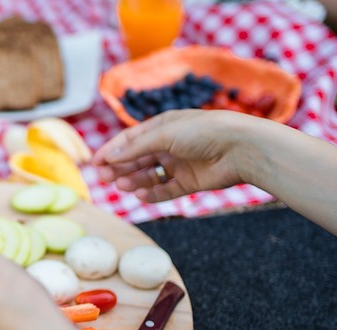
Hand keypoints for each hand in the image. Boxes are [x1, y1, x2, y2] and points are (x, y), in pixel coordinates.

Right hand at [94, 109, 265, 202]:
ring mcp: (179, 164)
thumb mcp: (165, 134)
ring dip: (133, 180)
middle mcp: (170, 144)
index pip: (131, 139)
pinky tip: (140, 195)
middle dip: (119, 167)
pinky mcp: (189, 182)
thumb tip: (109, 156)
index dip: (112, 150)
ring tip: (121, 186)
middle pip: (137, 158)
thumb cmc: (204, 132)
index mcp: (164, 126)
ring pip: (149, 175)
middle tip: (103, 178)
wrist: (241, 148)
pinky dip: (152, 193)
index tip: (95, 163)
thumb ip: (136, 147)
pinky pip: (166, 190)